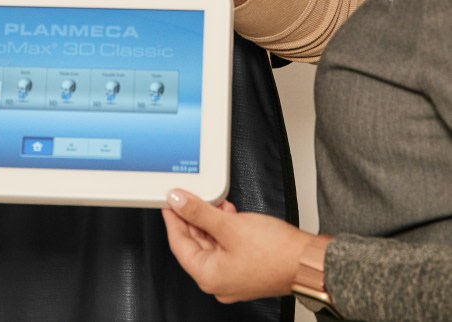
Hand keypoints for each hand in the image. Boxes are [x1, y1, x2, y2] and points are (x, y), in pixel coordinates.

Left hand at [162, 190, 312, 302]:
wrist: (307, 261)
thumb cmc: (275, 252)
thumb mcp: (230, 225)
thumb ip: (199, 212)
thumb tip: (177, 202)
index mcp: (209, 276)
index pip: (178, 243)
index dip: (173, 218)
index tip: (169, 200)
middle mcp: (218, 281)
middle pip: (194, 242)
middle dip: (193, 216)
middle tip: (190, 194)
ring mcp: (231, 276)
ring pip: (210, 242)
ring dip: (210, 219)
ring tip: (214, 199)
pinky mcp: (243, 267)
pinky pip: (225, 245)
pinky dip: (223, 227)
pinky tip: (228, 211)